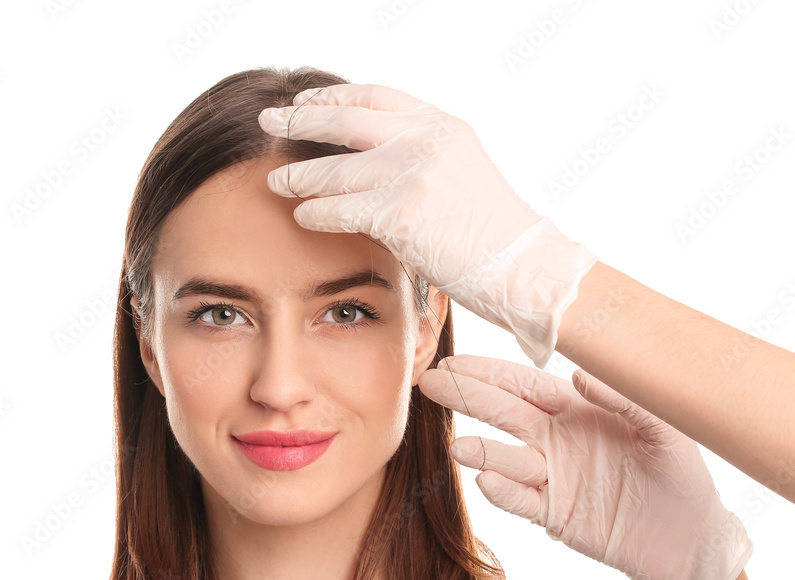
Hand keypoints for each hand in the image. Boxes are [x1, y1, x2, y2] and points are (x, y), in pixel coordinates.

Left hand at [257, 83, 598, 367]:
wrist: (526, 266)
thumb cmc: (494, 234)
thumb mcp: (462, 174)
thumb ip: (422, 158)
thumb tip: (374, 161)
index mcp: (441, 125)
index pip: (374, 97)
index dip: (333, 97)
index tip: (304, 100)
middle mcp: (425, 140)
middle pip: (344, 120)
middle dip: (300, 119)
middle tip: (268, 122)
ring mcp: (412, 173)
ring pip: (335, 169)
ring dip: (299, 175)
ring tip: (276, 181)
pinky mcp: (400, 212)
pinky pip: (340, 209)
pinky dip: (315, 212)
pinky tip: (302, 215)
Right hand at [416, 354, 752, 579]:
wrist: (690, 544)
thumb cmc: (683, 477)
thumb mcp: (666, 429)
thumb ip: (625, 398)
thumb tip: (579, 373)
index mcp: (579, 410)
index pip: (525, 385)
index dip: (489, 373)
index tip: (455, 362)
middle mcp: (557, 439)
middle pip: (503, 414)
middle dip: (466, 398)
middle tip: (430, 384)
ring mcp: (552, 477)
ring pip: (506, 458)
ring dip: (481, 451)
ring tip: (459, 447)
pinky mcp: (553, 514)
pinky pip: (520, 500)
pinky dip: (502, 491)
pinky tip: (486, 480)